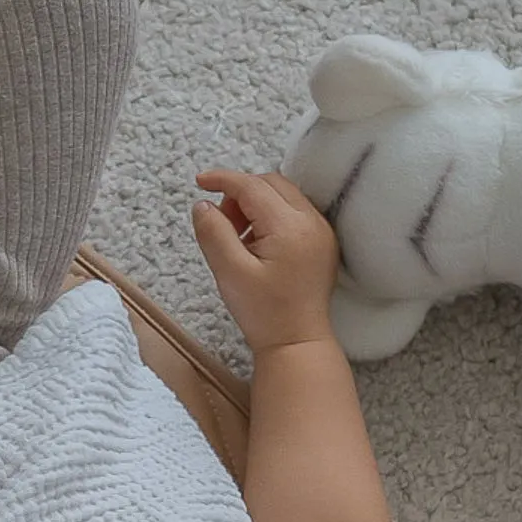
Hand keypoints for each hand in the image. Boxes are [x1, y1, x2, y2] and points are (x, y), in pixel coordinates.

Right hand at [191, 168, 338, 352]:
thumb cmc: (263, 313)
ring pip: (283, 196)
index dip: (224, 179)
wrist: (297, 342)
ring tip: (238, 238)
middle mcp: (311, 220)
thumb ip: (214, 233)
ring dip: (255, 204)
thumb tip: (202, 205)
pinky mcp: (322, 241)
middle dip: (240, 194)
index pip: (253, 186)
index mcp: (289, 226)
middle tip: (221, 224)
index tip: (199, 182)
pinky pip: (294, 212)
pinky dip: (271, 216)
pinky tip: (257, 245)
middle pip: (271, 184)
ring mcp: (321, 230)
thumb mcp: (229, 273)